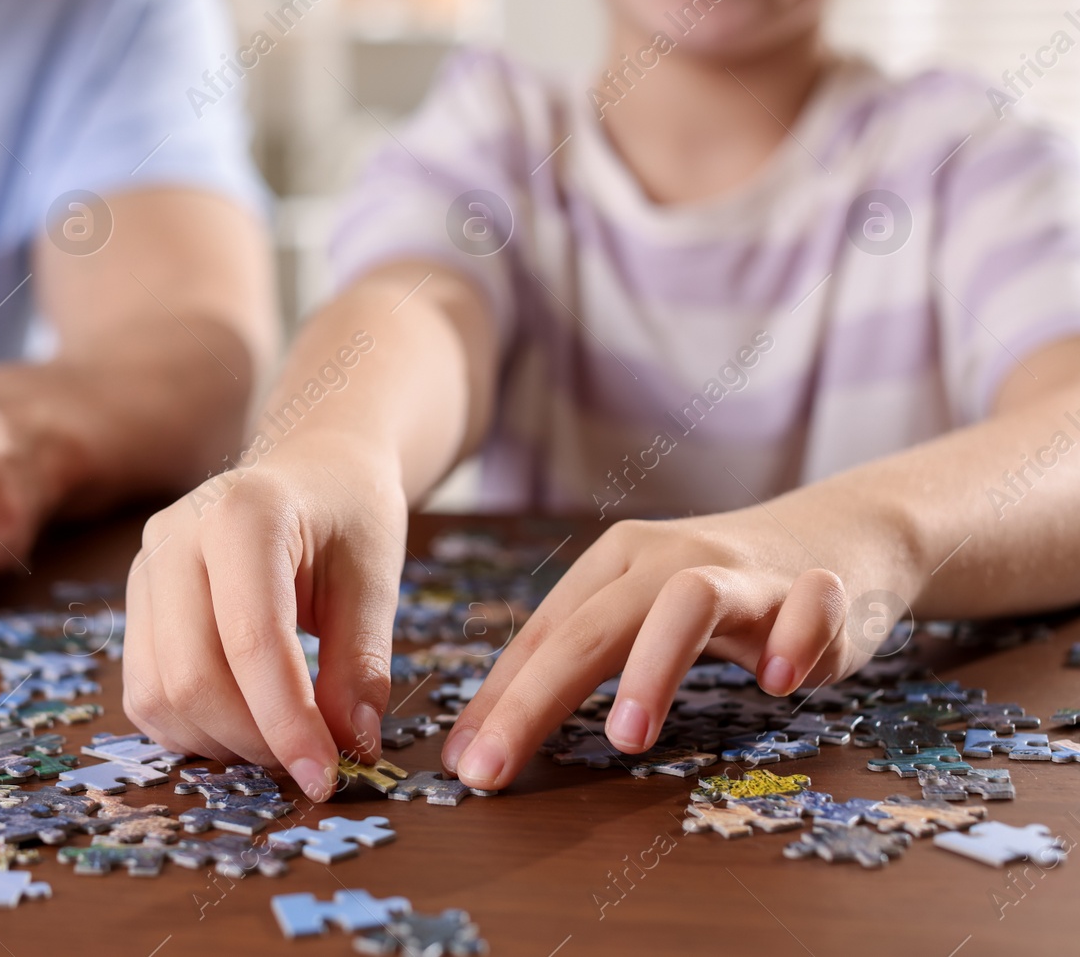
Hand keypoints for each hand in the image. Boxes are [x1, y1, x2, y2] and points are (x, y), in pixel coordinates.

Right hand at [123, 433, 407, 800]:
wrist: (312, 467)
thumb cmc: (349, 513)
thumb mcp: (375, 577)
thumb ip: (362, 663)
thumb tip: (352, 747)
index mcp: (241, 515)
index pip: (252, 640)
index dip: (288, 721)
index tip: (325, 775)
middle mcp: (174, 539)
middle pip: (191, 677)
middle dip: (254, 740)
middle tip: (312, 759)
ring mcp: (143, 571)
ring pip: (157, 695)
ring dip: (221, 742)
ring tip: (281, 738)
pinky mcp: (136, 605)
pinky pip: (144, 694)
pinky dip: (193, 729)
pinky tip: (245, 721)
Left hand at [442, 502, 918, 789]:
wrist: (838, 532)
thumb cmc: (717, 596)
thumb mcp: (636, 619)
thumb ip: (573, 671)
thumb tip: (483, 746)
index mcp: (614, 566)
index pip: (541, 637)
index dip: (497, 701)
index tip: (463, 766)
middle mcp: (667, 559)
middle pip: (589, 626)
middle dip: (533, 701)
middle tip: (495, 769)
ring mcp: (743, 571)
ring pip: (685, 603)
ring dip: (651, 668)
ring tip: (626, 737)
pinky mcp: (817, 587)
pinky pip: (808, 605)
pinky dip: (794, 638)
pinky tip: (778, 683)